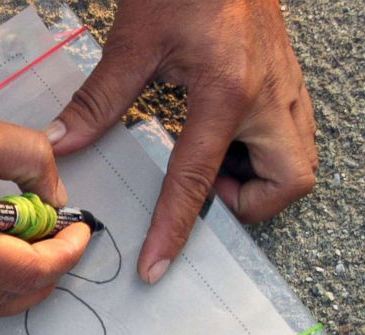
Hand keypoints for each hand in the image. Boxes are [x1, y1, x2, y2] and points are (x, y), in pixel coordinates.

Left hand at [45, 0, 317, 282]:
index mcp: (227, 92)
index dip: (175, 230)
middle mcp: (268, 95)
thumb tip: (64, 142)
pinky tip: (229, 133)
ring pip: (299, 160)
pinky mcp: (288, 76)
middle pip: (288, 183)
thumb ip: (100, 99)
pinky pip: (293, 133)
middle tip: (211, 187)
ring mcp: (287, 85)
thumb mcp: (135, 39)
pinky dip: (265, 149)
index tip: (158, 265)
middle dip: (251, 203)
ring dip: (261, 177)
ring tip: (218, 158)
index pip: (197, 181)